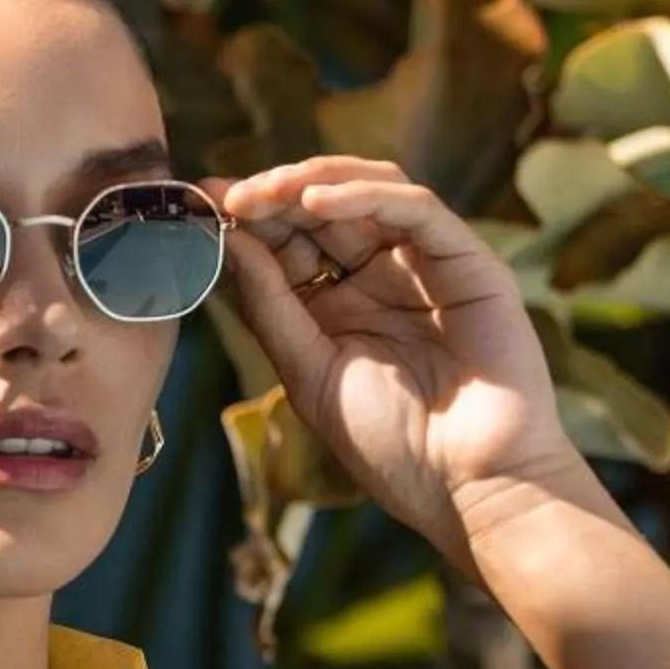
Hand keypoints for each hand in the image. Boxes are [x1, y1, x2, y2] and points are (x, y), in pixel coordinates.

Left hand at [211, 154, 593, 570]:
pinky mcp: (468, 261)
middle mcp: (383, 277)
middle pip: (324, 210)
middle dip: (272, 196)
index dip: (248, 222)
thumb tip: (229, 240)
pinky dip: (364, 195)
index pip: (291, 244)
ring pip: (370, 193)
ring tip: (262, 192)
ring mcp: (427, 265)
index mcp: (342, 306)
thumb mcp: (308, 370)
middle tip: (225, 195)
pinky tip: (314, 201)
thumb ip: (270, 305)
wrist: (467, 485)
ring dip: (311, 183)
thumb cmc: (391, 443)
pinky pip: (415, 208)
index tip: (201, 206)